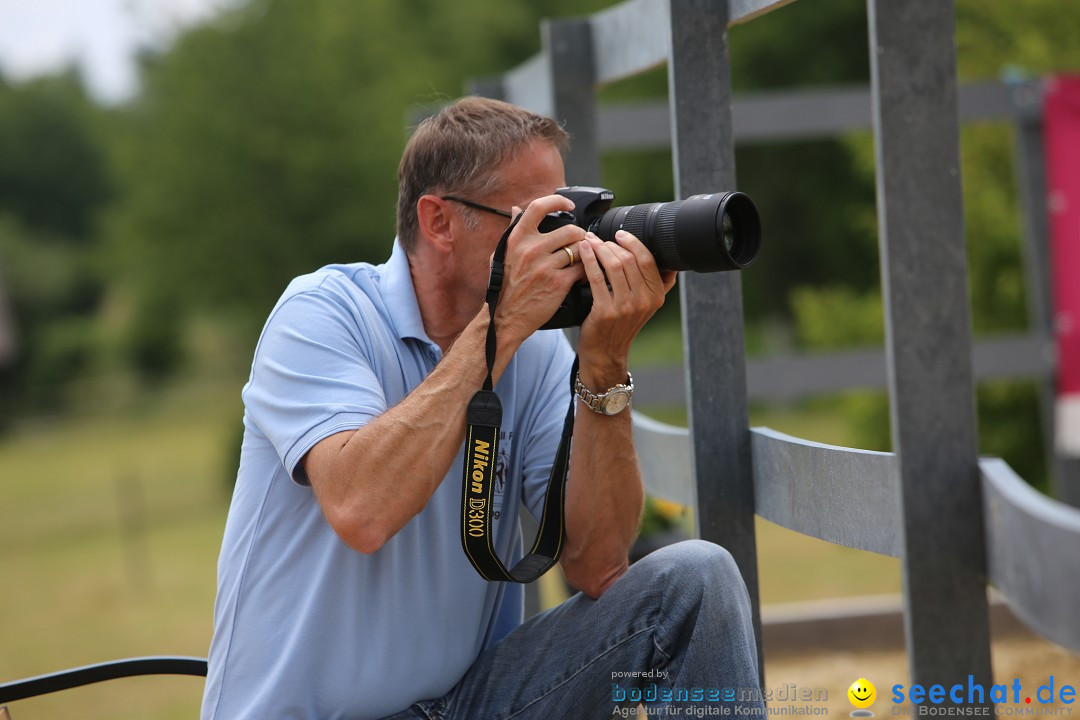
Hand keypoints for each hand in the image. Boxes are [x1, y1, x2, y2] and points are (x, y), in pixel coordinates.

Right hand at [492, 195, 586, 344]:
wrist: (505, 317)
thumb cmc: (504, 286)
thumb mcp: (502, 254)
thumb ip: (512, 230)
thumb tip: (517, 209)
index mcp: (517, 239)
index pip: (538, 207)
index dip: (557, 201)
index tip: (568, 205)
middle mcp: (531, 250)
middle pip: (569, 230)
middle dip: (580, 235)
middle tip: (582, 240)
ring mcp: (545, 266)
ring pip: (578, 249)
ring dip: (585, 253)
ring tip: (583, 258)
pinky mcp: (558, 283)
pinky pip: (581, 269)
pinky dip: (586, 270)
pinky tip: (583, 273)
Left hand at [576, 231, 677, 388]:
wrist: (605, 354)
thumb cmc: (620, 326)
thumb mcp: (645, 306)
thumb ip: (657, 285)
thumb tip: (670, 262)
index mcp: (656, 295)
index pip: (648, 259)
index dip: (633, 242)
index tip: (619, 234)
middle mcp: (644, 300)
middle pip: (630, 259)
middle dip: (612, 244)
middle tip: (598, 238)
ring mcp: (626, 306)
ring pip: (614, 265)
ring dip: (599, 248)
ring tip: (589, 242)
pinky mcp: (606, 310)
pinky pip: (597, 277)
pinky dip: (588, 259)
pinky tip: (582, 251)